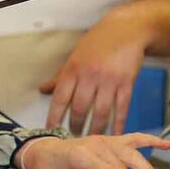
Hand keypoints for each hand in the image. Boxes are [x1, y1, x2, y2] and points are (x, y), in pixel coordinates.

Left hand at [39, 17, 148, 135]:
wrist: (126, 30)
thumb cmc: (97, 42)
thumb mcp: (75, 56)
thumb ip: (60, 76)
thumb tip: (43, 89)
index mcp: (73, 69)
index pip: (60, 98)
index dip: (54, 116)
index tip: (50, 131)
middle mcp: (90, 76)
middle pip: (80, 108)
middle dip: (76, 126)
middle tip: (74, 137)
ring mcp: (109, 80)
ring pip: (100, 112)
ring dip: (95, 129)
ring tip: (91, 139)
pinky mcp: (126, 84)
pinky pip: (121, 109)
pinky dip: (118, 124)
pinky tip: (116, 134)